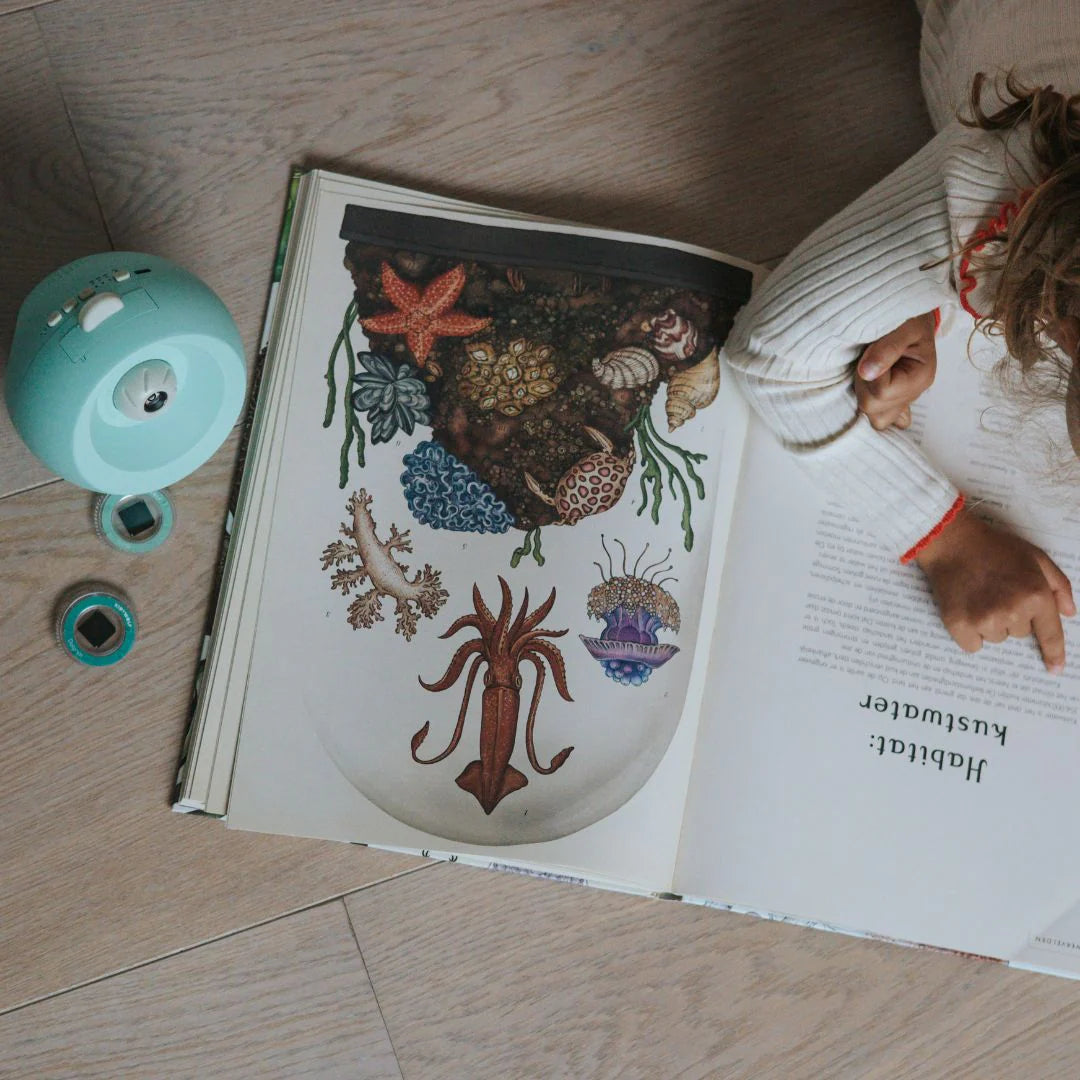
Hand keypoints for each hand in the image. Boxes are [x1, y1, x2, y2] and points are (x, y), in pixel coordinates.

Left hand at [855, 311, 937, 429]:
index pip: (882, 393)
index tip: (871, 351)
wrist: (912, 313)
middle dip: (864, 385)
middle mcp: (913, 393)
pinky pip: (883, 418)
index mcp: (920, 377)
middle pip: (875, 410)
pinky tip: (871, 387)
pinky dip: (873, 406)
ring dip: (866, 394)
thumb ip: (887, 348)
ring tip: (870, 369)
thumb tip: (867, 373)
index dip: (868, 374)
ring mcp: (903, 399)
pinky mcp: (894, 399)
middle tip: (868, 360)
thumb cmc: (910, 316)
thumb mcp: (904, 326)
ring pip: (877, 419)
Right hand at [916, 509, 1075, 671]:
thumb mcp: (1036, 557)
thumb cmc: (994, 547)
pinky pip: (973, 645)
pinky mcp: (960, 625)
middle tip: (996, 592)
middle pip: (1019, 633)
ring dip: (990, 624)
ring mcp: (985, 619)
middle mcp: (1013, 611)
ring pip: (996, 638)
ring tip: (979, 597)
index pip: (1050, 634)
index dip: (1054, 654)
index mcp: (1036, 595)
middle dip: (1011, 616)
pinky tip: (965, 610)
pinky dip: (970, 634)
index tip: (1054, 670)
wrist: (952, 541)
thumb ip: (1059, 585)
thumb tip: (1069, 613)